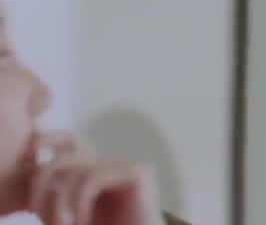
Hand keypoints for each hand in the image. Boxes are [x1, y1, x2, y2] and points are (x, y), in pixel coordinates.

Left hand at [27, 131, 164, 224]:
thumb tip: (29, 174)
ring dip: (61, 201)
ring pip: (78, 170)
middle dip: (43, 181)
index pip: (66, 147)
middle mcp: (112, 166)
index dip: (44, 157)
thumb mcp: (65, 217)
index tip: (30, 201)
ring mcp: (127, 168)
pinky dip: (79, 202)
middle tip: (36, 213)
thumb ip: (53, 198)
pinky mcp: (138, 174)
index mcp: (96, 173)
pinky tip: (82, 221)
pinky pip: (93, 178)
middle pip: (68, 152)